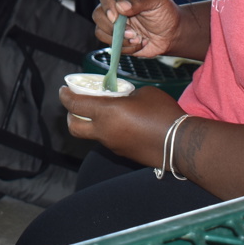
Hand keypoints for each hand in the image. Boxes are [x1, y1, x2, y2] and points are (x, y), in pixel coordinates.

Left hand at [61, 84, 185, 165]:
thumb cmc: (162, 112)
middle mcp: (104, 132)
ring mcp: (112, 145)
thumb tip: (122, 98)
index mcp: (105, 113)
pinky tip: (122, 124)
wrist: (180, 144)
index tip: (63, 90)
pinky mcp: (123, 154)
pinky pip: (108, 141)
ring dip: (92, 124)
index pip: (75, 104)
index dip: (65, 96)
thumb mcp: (143, 93)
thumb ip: (126, 95)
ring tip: (104, 112)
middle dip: (71, 116)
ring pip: (92, 135)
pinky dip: (108, 131)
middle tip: (76, 105)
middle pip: (75, 127)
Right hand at [94, 0, 179, 58]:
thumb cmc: (165, 12)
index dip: (106, 3)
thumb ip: (139, 0)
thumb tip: (120, 6)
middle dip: (113, 27)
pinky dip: (125, 47)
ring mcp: (113, 22)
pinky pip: (110, 44)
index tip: (116, 16)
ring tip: (138, 38)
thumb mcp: (156, 0)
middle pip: (98, 14)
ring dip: (119, 38)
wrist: (172, 33)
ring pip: (100, 30)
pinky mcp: (116, 37)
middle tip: (133, 32)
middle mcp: (114, 5)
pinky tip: (138, 42)